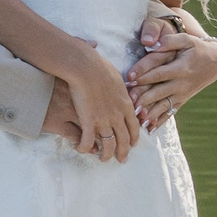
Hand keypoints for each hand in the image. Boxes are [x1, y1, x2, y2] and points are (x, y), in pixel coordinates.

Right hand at [49, 36, 138, 162]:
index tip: (133, 144)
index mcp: (125, 103)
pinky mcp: (89, 122)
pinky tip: (82, 149)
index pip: (134, 125)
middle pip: (124, 139)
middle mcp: (118, 115)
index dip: (134, 137)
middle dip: (124, 152)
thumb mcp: (112, 71)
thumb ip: (112, 74)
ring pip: (109, 145)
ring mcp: (104, 120)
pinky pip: (89, 142)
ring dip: (107, 155)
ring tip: (103, 159)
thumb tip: (103, 56)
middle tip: (122, 160)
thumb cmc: (96, 64)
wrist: (85, 67)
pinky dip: (85, 148)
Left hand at [128, 26, 216, 129]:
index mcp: (181, 68)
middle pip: (159, 92)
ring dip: (151, 113)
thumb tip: (153, 45)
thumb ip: (170, 41)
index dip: (144, 75)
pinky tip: (150, 129)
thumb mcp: (186, 39)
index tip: (129, 79)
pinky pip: (170, 112)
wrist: (214, 62)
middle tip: (129, 103)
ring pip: (164, 105)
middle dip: (144, 98)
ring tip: (137, 120)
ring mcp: (182, 94)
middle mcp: (181, 84)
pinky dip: (160, 121)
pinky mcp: (182, 100)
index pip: (159, 73)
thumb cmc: (196, 47)